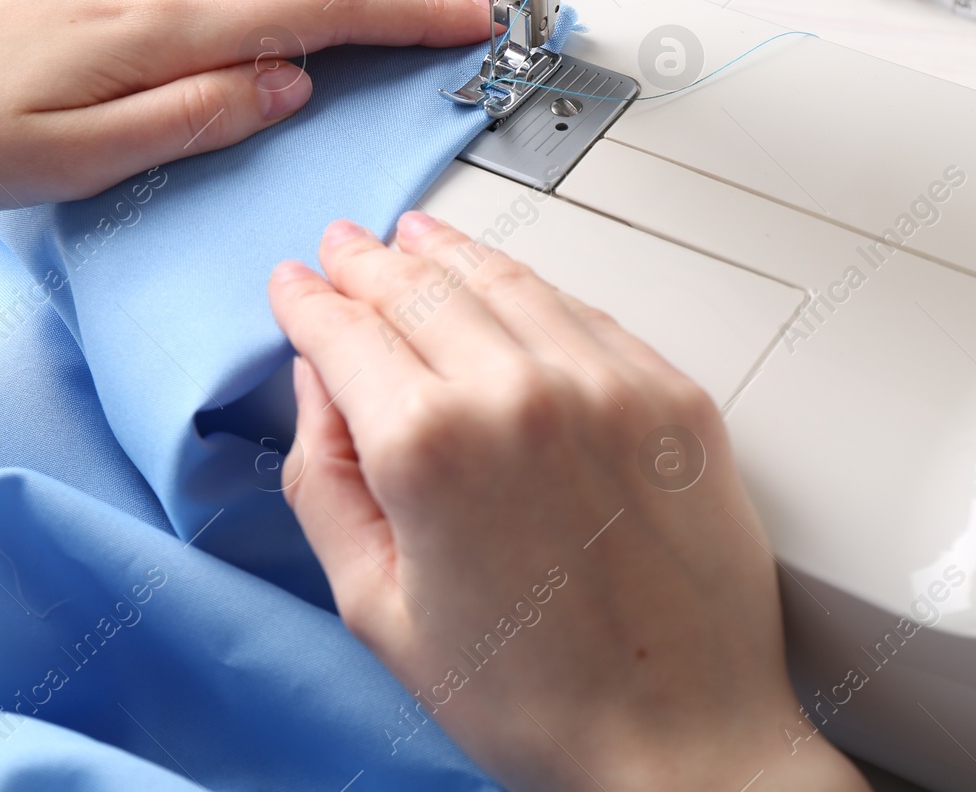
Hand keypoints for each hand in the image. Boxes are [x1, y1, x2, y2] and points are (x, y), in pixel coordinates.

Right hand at [268, 213, 869, 791]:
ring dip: (447, 251)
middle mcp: (519, 392)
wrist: (681, 739)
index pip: (346, 332)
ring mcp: (607, 384)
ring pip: (505, 280)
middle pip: (419, 287)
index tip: (294, 286)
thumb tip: (316, 387)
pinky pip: (585, 311)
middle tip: (343, 247)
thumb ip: (325, 481)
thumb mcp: (379, 609)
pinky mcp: (671, 397)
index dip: (309, 301)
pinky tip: (510, 284)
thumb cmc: (535, 698)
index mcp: (429, 447)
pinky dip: (532, 286)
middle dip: (368, 261)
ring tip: (416, 236)